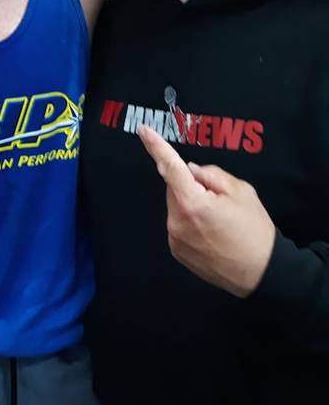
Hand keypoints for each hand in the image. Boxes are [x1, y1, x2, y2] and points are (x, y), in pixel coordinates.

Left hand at [137, 124, 275, 297]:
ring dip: (191, 204)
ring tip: (219, 221)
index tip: (143, 130)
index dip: (155, 146)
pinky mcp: (177, 252)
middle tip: (219, 198)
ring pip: (177, 206)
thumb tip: (190, 171)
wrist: (262, 274)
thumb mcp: (242, 191)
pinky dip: (190, 221)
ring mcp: (175, 239)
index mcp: (192, 203)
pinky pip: (179, 224)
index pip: (169, 167)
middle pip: (175, 188)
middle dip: (191, 185)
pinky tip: (212, 233)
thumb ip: (211, 174)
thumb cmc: (255, 231)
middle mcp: (176, 222)